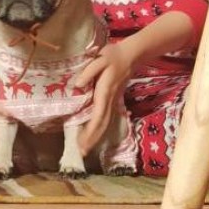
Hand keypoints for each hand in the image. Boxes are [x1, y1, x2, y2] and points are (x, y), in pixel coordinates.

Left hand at [73, 41, 134, 155]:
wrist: (131, 55)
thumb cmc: (112, 55)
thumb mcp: (99, 59)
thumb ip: (88, 72)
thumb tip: (77, 85)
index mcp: (105, 92)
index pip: (98, 116)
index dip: (90, 131)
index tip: (83, 143)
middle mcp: (110, 100)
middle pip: (102, 124)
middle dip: (92, 139)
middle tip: (81, 153)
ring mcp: (113, 101)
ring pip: (105, 123)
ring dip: (96, 136)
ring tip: (85, 148)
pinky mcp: (113, 99)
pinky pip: (106, 117)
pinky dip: (99, 128)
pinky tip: (93, 134)